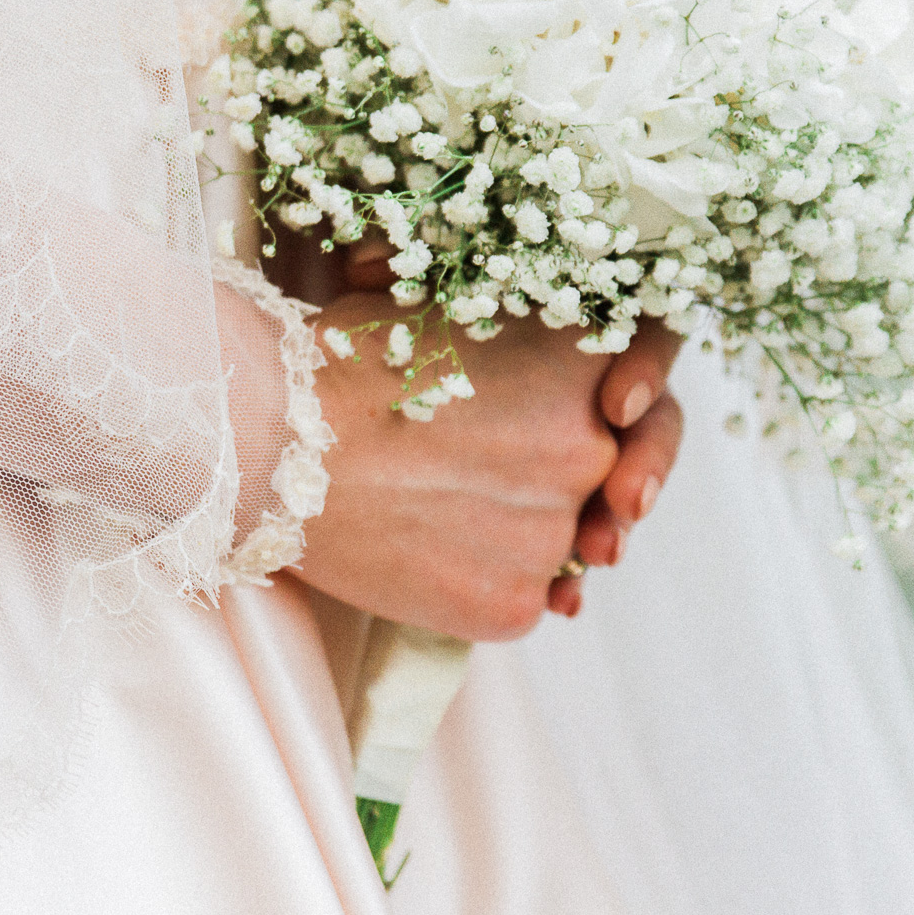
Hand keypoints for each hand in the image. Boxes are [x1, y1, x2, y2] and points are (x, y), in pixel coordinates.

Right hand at [292, 288, 680, 640]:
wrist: (269, 444)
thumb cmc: (344, 363)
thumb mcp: (453, 311)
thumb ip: (531, 335)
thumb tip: (562, 343)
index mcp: (583, 365)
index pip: (643, 397)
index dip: (630, 409)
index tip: (608, 417)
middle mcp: (589, 448)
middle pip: (602, 473)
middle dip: (564, 478)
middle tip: (496, 476)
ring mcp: (555, 532)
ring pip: (563, 541)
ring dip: (519, 532)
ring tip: (441, 509)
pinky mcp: (514, 603)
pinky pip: (526, 598)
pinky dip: (485, 583)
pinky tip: (429, 553)